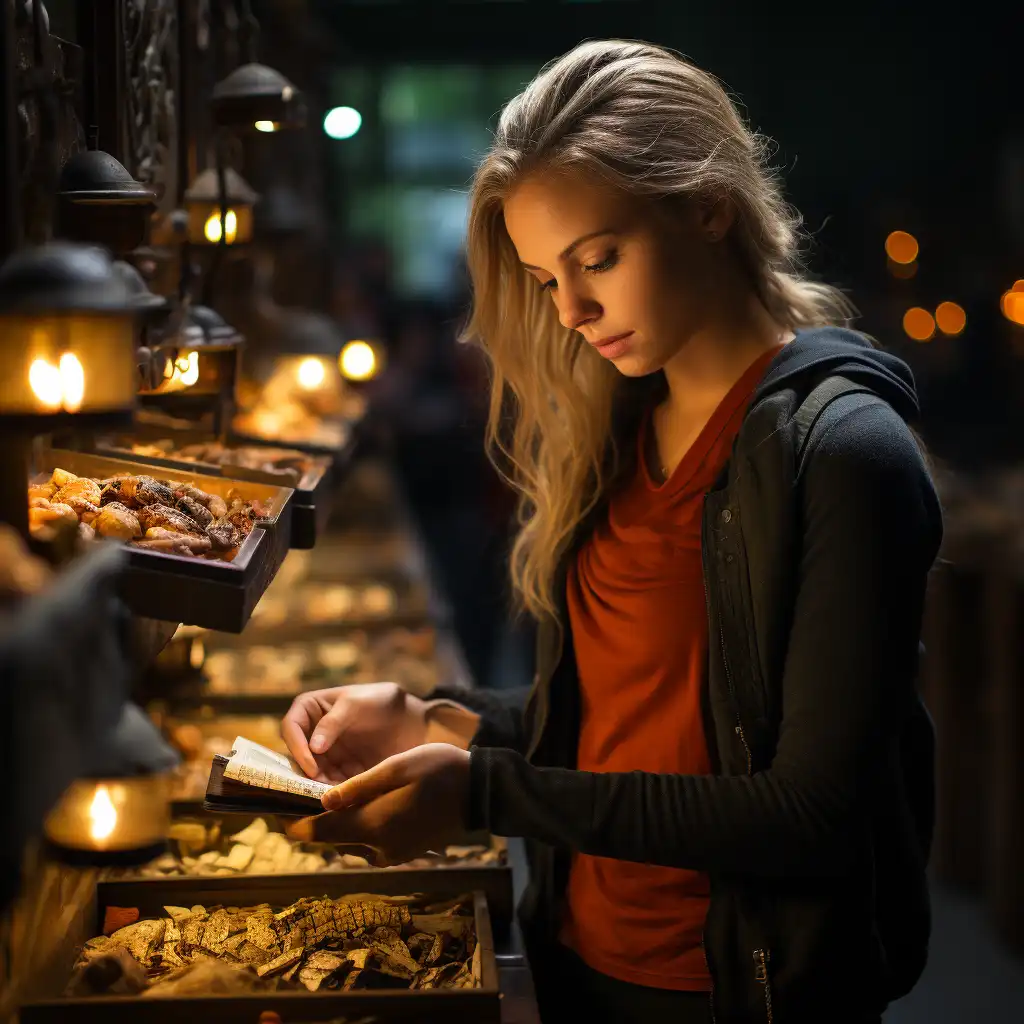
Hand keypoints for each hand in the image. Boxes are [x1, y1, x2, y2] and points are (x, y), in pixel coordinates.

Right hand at [280, 682, 478, 783]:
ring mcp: (325, 755)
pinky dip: (335, 794)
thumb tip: (313, 747)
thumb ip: (334, 722)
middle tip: (319, 791)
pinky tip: (346, 803)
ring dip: (320, 788)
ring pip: (312, 776)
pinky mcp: (340, 773)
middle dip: (306, 775)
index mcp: (310, 709)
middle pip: (297, 757)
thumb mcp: (357, 704)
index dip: (297, 748)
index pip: (290, 728)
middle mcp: (312, 734)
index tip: (311, 766)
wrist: (412, 719)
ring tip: (334, 801)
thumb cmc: (382, 701)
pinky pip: (330, 786)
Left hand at [286, 743, 471, 865]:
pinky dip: (358, 824)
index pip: (313, 832)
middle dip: (311, 816)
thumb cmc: (438, 770)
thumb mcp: (395, 768)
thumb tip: (321, 801)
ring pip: (348, 839)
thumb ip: (357, 787)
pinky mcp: (402, 852)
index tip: (271, 805)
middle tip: (297, 788)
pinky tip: (361, 802)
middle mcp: (376, 848)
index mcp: (370, 826)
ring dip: (336, 820)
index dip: (287, 820)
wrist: (480, 792)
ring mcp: (391, 853)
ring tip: (326, 792)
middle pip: (328, 837)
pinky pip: (368, 841)